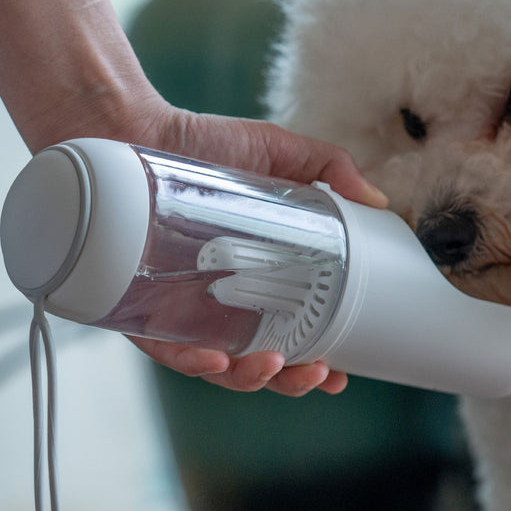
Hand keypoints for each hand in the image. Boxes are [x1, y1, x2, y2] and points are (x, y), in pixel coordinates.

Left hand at [58, 97, 386, 396]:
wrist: (133, 130)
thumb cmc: (203, 143)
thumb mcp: (278, 150)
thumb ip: (329, 169)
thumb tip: (378, 201)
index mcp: (259, 278)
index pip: (294, 331)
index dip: (319, 358)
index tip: (340, 373)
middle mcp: (223, 302)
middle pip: (261, 362)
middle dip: (291, 380)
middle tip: (317, 372)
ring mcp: (183, 310)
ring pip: (219, 368)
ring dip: (250, 379)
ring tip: (273, 366)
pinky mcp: (141, 310)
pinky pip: (165, 351)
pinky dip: (192, 363)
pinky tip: (216, 360)